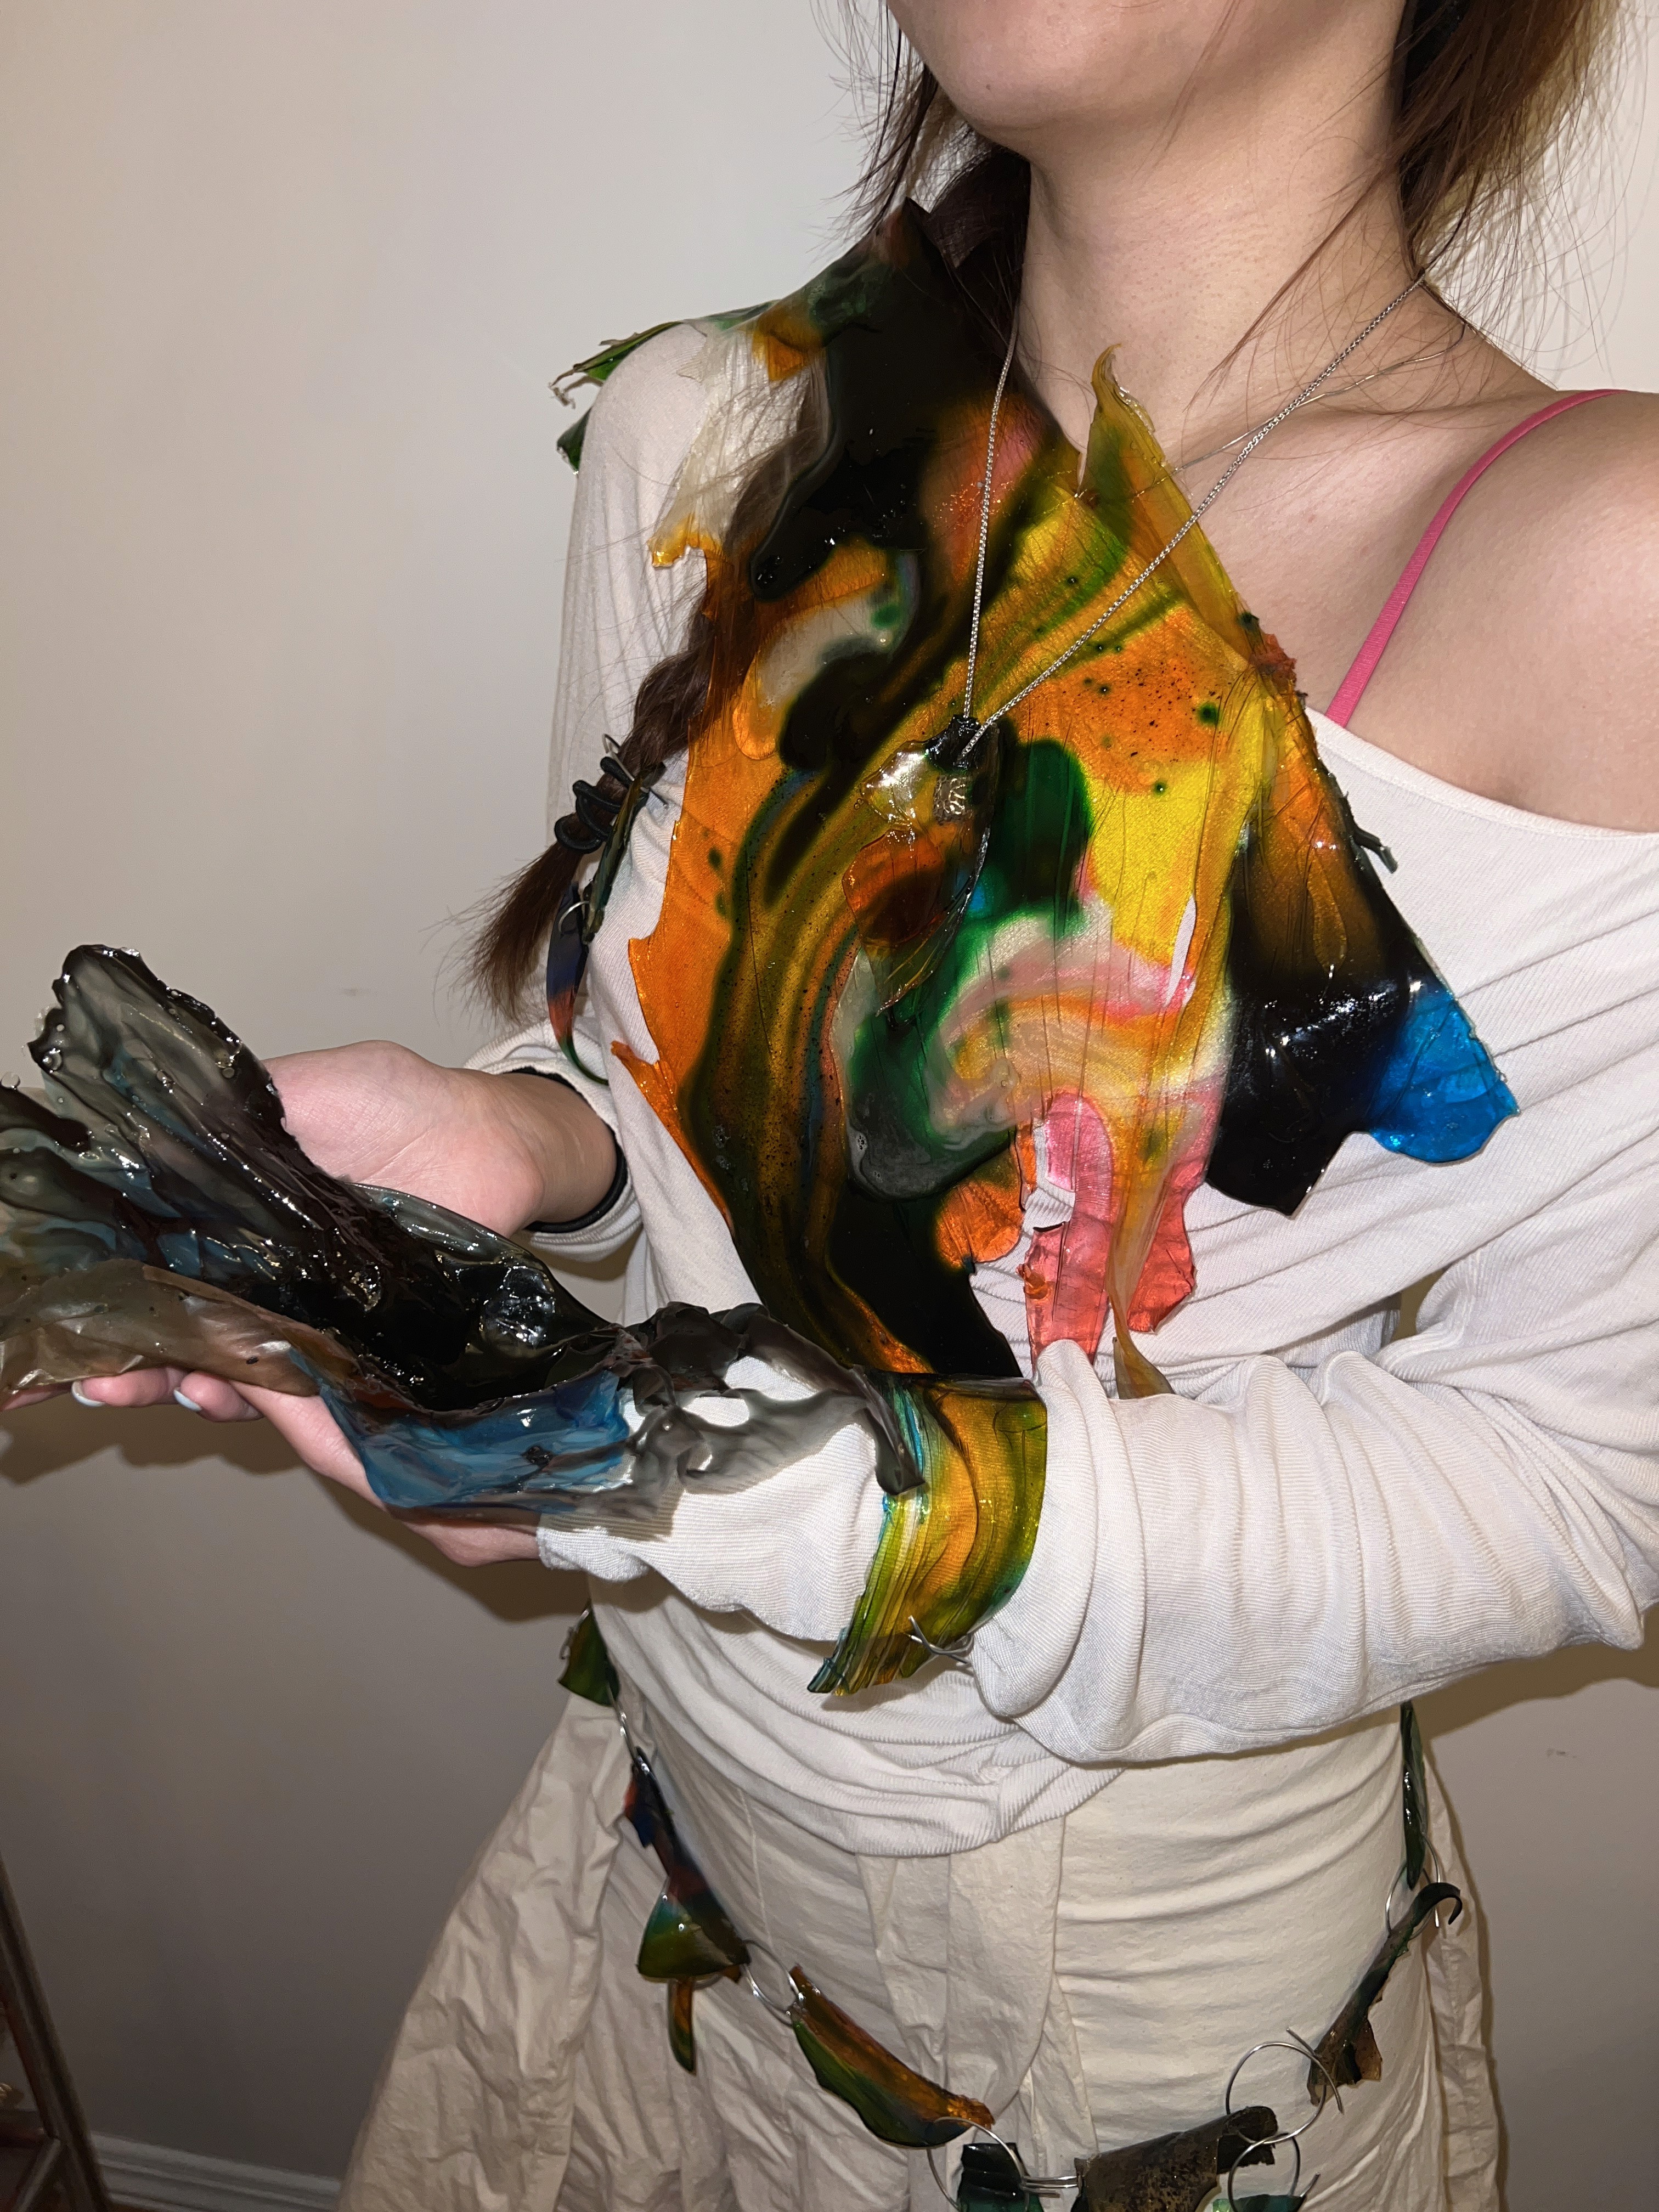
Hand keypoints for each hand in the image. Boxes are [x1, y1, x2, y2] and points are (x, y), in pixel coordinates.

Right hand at [68, 1041, 609, 1564]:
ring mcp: (309, 1311)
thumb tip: (145, 1138)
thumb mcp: (309, 1088)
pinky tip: (237, 1405)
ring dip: (192, 1387)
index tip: (71, 1320)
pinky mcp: (359, 1342)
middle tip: (103, 1381)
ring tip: (166, 1393)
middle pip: (183, 1324)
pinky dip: (280, 1409)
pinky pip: (313, 1387)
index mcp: (233, 1212)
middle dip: (137, 1361)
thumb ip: (237, 1118)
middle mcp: (261, 1269)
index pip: (154, 1259)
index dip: (112, 1292)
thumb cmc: (402, 1101)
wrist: (495, 1139)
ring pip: (236, 1364)